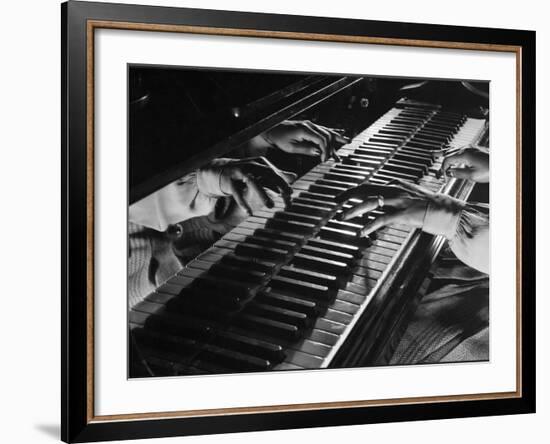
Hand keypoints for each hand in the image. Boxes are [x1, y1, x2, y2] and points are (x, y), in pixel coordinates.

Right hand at [197, 157, 295, 215]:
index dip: (284, 185)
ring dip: (263, 194)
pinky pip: (238, 193)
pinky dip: (243, 203)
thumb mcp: (261, 173)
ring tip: (271, 207)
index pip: (276, 173)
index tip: (291, 197)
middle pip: (268, 174)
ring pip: (253, 182)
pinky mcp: (229, 181)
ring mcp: (239, 172)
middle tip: (288, 200)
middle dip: (279, 186)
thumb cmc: (244, 174)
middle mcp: (251, 165)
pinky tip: (249, 213)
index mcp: (261, 163)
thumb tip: (294, 177)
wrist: (219, 171)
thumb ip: (276, 175)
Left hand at [262, 120, 348, 161]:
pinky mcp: (311, 127)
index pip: (321, 140)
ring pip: (328, 131)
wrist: (273, 130)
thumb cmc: (280, 139)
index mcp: (305, 130)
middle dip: (331, 148)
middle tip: (332, 159)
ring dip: (337, 138)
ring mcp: (311, 125)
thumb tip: (318, 152)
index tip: (323, 160)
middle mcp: (310, 125)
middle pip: (326, 135)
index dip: (325, 151)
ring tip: (348, 141)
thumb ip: (305, 150)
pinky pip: (324, 129)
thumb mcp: (290, 148)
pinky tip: (341, 133)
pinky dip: (333, 132)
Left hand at [336, 180, 464, 237]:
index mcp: (395, 184)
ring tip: (342, 217)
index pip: (369, 186)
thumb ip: (393, 197)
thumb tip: (378, 201)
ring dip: (354, 210)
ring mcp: (399, 200)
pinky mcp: (404, 213)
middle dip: (347, 196)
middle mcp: (395, 189)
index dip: (353, 191)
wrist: (446, 211)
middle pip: (365, 190)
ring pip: (370, 203)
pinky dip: (370, 225)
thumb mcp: (407, 196)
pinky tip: (361, 232)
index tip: (341, 197)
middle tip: (335, 202)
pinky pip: (382, 219)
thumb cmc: (428, 206)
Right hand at [441, 146, 488, 182]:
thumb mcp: (473, 175)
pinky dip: (453, 153)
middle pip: (448, 153)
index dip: (443, 168)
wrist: (503, 164)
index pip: (447, 160)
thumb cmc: (491, 170)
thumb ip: (459, 173)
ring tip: (437, 155)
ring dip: (445, 154)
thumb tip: (449, 173)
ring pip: (454, 149)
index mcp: (465, 155)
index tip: (443, 176)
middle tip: (437, 165)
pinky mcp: (475, 149)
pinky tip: (453, 155)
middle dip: (442, 160)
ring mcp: (471, 148)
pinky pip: (460, 149)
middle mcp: (467, 149)